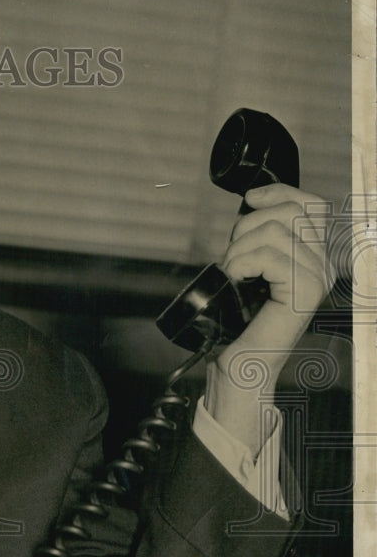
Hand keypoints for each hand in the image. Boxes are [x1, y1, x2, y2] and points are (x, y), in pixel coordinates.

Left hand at [205, 183, 331, 450]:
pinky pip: (270, 256)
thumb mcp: (249, 266)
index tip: (249, 200)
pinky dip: (241, 263)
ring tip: (232, 272)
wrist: (239, 364)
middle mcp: (323, 266)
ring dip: (239, 248)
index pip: (312, 205)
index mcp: (313, 256)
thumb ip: (260, 237)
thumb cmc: (237, 319)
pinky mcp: (304, 294)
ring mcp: (317, 280)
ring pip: (275, 232)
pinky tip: (236, 279)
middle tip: (233, 255)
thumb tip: (254, 202)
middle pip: (292, 212)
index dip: (280, 192)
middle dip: (248, 225)